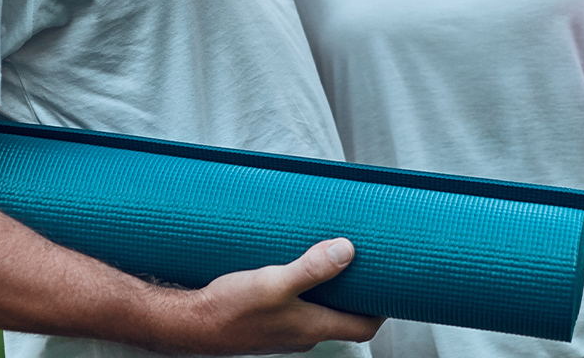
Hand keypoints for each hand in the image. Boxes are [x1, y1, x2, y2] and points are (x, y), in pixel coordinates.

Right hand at [164, 237, 383, 354]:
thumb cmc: (231, 308)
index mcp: (312, 327)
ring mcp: (283, 329)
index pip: (363, 327)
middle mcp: (302, 333)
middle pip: (343, 317)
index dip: (382, 308)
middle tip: (365, 262)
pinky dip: (305, 289)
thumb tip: (348, 250)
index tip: (392, 283)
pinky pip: (296, 306)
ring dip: (330, 288)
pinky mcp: (265, 321)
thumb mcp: (274, 282)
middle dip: (357, 292)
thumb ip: (311, 268)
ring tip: (331, 255)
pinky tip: (293, 266)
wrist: (190, 325)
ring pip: (319, 311)